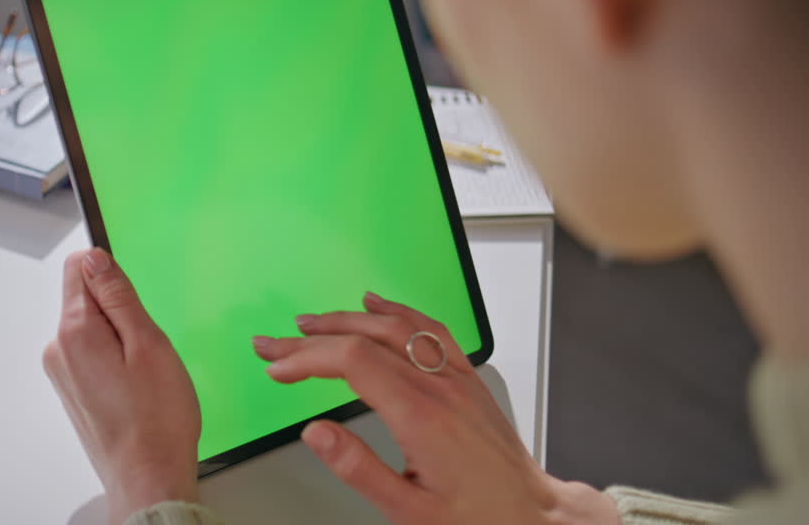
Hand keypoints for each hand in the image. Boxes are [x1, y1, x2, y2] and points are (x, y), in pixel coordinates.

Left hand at [43, 248, 201, 524]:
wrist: (148, 477)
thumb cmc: (156, 420)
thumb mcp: (148, 343)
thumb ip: (118, 295)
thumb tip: (95, 258)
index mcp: (75, 332)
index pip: (79, 267)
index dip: (112, 273)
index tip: (133, 299)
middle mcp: (58, 350)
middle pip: (86, 298)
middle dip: (120, 311)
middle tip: (146, 347)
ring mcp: (62, 372)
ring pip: (92, 328)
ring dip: (119, 338)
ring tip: (143, 373)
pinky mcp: (72, 389)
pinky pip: (92, 354)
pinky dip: (115, 361)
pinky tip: (135, 388)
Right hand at [253, 292, 618, 524]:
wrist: (534, 515)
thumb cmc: (478, 517)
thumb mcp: (410, 510)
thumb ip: (359, 469)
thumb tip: (315, 433)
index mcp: (420, 415)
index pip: (352, 361)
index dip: (307, 358)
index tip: (277, 367)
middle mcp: (439, 386)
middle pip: (366, 338)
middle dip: (313, 336)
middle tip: (274, 342)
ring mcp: (456, 377)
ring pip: (397, 326)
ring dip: (348, 317)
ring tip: (310, 321)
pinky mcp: (467, 378)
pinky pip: (431, 329)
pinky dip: (398, 310)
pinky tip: (378, 304)